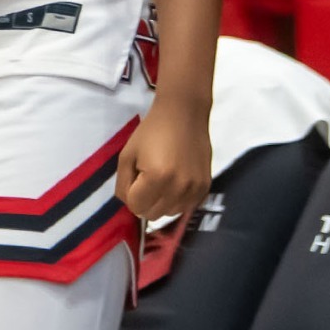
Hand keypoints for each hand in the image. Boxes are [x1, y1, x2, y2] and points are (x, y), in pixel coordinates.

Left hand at [116, 98, 212, 220]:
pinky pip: (186, 207)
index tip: (135, 178)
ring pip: (169, 213)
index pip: (136, 207)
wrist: (184, 115)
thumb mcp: (127, 155)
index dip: (131, 194)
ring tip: (162, 178)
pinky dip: (177, 200)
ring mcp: (195, 189)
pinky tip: (175, 181)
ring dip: (161, 202)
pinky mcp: (206, 188)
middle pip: (153, 214)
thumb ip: (123, 183)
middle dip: (145, 200)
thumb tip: (129, 203)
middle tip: (147, 178)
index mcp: (157, 177)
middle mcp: (179, 188)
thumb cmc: (151, 131)